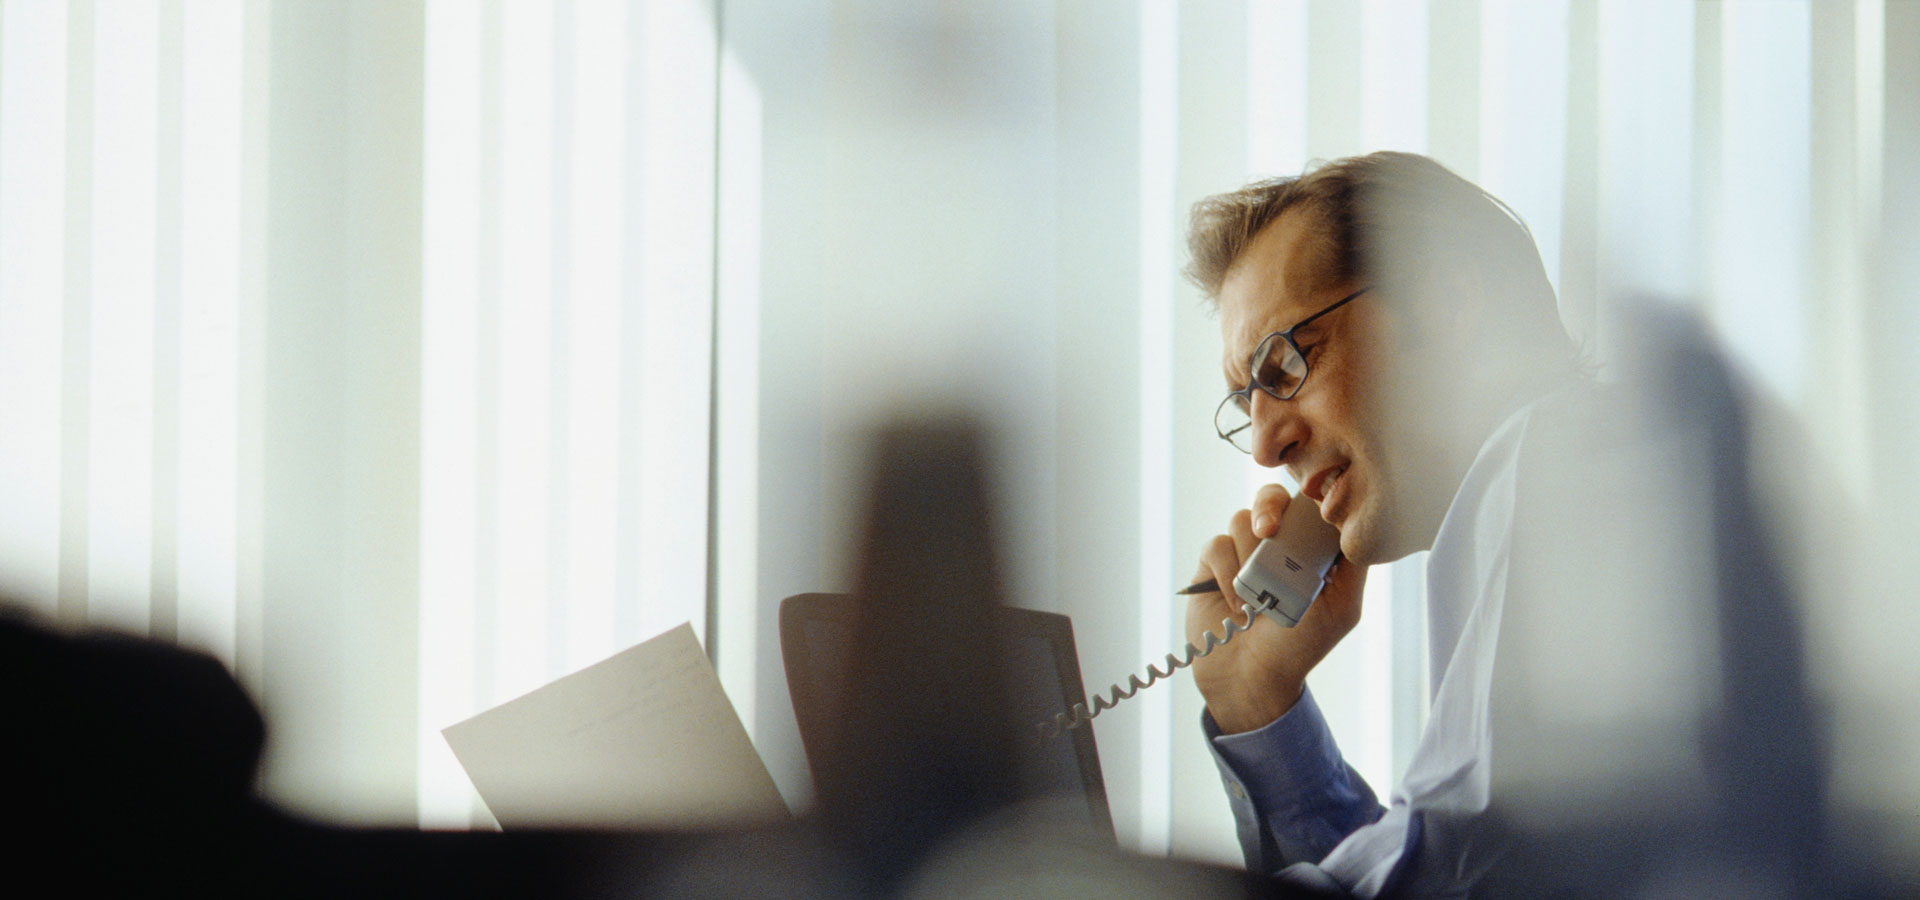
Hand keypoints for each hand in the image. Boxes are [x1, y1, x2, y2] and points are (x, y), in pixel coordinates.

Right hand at [1186, 484, 1366, 733]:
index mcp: (1307, 547)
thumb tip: (1359, 523)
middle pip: (1270, 497)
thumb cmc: (1300, 646)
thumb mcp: (1342, 607)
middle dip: (1269, 508)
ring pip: (1241, 520)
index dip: (1305, 498)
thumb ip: (1354, 565)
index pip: (1307, 503)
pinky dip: (1227, 574)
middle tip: (1268, 532)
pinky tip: (1238, 603)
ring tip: (1258, 596)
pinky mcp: (1212, 564)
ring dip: (1249, 557)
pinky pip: (1216, 545)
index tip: (1307, 508)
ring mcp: (1241, 551)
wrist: (1251, 677)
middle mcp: (1275, 543)